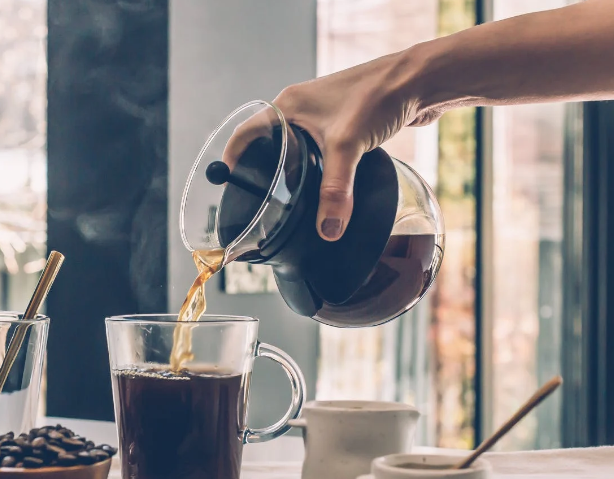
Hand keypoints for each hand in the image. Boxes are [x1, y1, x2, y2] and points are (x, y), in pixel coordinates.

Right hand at [224, 49, 434, 240]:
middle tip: (261, 198)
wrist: (419, 80)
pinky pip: (322, 149)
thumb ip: (335, 191)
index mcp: (287, 106)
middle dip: (265, 170)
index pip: (246, 133)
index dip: (233, 158)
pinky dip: (320, 167)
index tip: (228, 183)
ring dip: (294, 170)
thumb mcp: (347, 146)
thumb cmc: (377, 95)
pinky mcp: (345, 123)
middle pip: (270, 143)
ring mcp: (323, 115)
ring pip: (298, 148)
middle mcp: (300, 108)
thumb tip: (328, 230)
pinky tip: (327, 185)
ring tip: (291, 197)